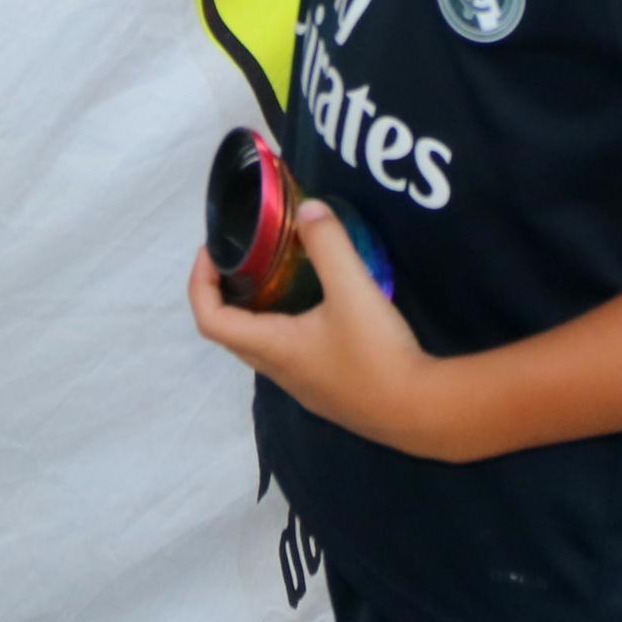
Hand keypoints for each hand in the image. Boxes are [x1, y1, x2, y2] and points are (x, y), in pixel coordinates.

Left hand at [185, 202, 460, 458]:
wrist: (420, 412)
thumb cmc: (377, 353)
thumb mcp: (353, 288)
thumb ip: (329, 244)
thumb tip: (308, 209)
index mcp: (272, 347)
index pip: (210, 318)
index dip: (201, 282)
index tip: (213, 251)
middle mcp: (278, 370)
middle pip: (230, 332)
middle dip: (225, 293)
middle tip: (244, 258)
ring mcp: (302, 385)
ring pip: (260, 345)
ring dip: (256, 311)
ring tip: (278, 274)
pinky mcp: (325, 391)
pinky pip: (287, 354)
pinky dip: (283, 325)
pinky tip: (316, 307)